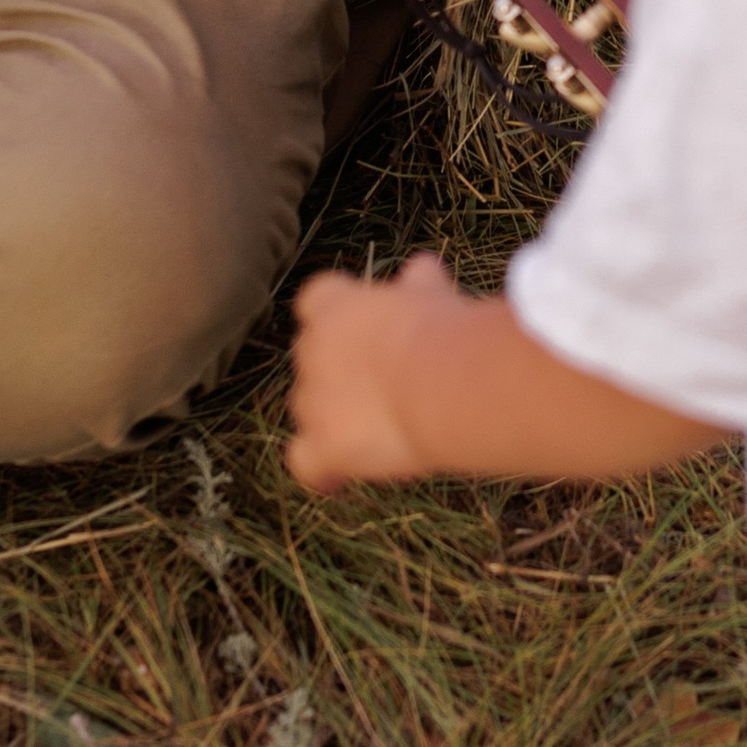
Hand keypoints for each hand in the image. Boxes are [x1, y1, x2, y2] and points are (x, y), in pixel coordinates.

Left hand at [287, 252, 455, 491]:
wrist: (440, 380)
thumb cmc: (441, 329)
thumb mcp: (432, 296)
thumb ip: (419, 285)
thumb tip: (422, 267)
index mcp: (334, 306)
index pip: (318, 300)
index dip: (337, 315)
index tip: (367, 327)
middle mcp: (312, 349)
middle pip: (310, 358)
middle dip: (339, 370)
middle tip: (388, 381)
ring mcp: (312, 400)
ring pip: (307, 408)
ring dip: (333, 416)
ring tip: (377, 430)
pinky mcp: (323, 445)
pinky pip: (305, 462)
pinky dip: (320, 471)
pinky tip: (339, 479)